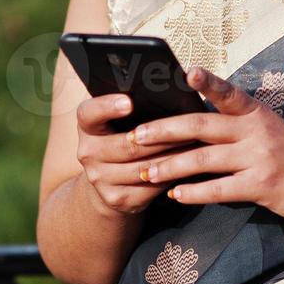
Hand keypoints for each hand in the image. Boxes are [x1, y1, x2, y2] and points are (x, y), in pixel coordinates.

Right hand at [74, 92, 197, 216]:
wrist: (107, 180)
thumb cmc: (122, 136)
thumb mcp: (118, 120)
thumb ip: (131, 105)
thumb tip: (170, 84)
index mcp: (87, 126)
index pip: (88, 113)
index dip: (107, 107)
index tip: (129, 101)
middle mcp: (87, 152)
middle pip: (126, 145)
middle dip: (161, 136)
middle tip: (188, 125)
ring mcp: (100, 179)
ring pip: (143, 168)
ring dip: (173, 156)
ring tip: (196, 145)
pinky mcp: (117, 199)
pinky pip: (151, 187)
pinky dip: (172, 176)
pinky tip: (189, 166)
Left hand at [126, 66, 283, 227]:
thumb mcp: (267, 129)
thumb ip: (234, 123)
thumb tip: (189, 123)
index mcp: (255, 112)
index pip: (228, 91)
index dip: (208, 81)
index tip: (187, 72)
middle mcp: (256, 130)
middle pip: (201, 126)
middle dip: (164, 130)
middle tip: (136, 136)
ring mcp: (259, 158)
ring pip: (204, 159)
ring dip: (170, 166)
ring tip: (146, 172)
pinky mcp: (261, 185)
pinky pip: (219, 189)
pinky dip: (194, 192)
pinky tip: (175, 194)